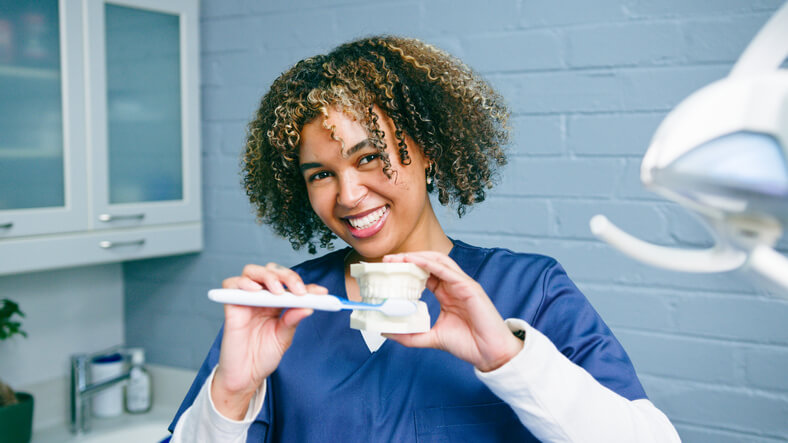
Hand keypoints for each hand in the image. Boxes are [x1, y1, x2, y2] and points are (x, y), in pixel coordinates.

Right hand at [212, 263, 326, 418]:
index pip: (291, 286)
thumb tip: (308, 307)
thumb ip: (292, 321)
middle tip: (298, 290)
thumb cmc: (263, 356)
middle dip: (287, 276)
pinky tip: (256, 291)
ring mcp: (245, 299)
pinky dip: (243, 283)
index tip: (321, 292)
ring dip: (268, 276)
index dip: (307, 286)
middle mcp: (261, 297)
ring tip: (278, 291)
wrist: (245, 375)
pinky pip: (231, 284)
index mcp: (276, 303)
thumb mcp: (283, 338)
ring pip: (252, 272)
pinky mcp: (230, 305)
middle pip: (272, 271)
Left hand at [382, 252, 522, 372]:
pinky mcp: (469, 287)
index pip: (424, 274)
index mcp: (447, 294)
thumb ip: (411, 335)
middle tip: (388, 259)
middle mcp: (454, 286)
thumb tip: (387, 332)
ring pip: (439, 261)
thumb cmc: (468, 344)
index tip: (388, 269)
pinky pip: (448, 270)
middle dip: (409, 258)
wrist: (490, 354)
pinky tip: (416, 262)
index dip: (407, 269)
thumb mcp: (432, 337)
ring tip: (400, 257)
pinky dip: (431, 263)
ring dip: (418, 256)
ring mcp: (462, 285)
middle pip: (430, 263)